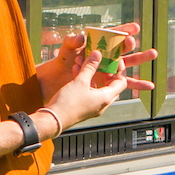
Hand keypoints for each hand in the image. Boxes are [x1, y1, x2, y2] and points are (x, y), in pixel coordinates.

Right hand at [40, 25, 155, 129]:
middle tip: (103, 62)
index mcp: (105, 98)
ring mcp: (93, 107)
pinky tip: (77, 73)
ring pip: (98, 88)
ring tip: (85, 64)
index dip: (120, 70)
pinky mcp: (84, 108)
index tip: (115, 61)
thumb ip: (90, 67)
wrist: (53, 119)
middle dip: (107, 72)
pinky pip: (89, 93)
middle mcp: (102, 105)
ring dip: (93, 76)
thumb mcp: (80, 81)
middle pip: (111, 86)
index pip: (121, 82)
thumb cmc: (68, 103)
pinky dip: (86, 83)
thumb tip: (97, 55)